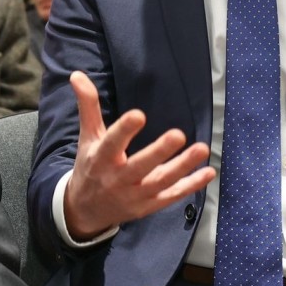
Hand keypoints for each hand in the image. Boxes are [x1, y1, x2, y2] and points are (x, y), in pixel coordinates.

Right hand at [62, 70, 213, 239]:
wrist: (85, 210)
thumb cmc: (90, 166)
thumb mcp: (87, 137)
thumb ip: (88, 107)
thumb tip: (77, 75)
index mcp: (101, 158)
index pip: (112, 143)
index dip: (124, 130)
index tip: (138, 115)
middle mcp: (117, 179)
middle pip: (140, 166)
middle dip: (159, 152)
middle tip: (179, 134)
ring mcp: (134, 195)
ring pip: (160, 182)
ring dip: (182, 167)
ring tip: (202, 149)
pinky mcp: (148, 206)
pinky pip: (171, 196)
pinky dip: (190, 186)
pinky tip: (208, 172)